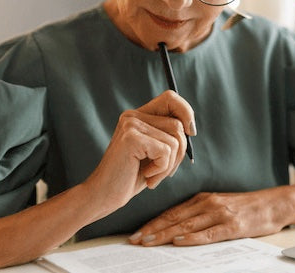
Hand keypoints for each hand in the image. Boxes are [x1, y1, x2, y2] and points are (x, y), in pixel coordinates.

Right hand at [84, 90, 195, 212]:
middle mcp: (132, 115)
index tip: (190, 133)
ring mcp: (131, 125)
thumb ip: (169, 136)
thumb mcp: (154, 153)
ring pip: (175, 140)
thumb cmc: (131, 177)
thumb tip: (191, 128)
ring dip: (169, 165)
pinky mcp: (132, 138)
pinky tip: (146, 176)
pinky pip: (166, 152)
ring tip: (152, 175)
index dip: (186, 112)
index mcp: (138, 115)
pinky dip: (161, 169)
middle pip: (178, 125)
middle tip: (162, 171)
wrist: (103, 195)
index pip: (171, 98)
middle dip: (179, 153)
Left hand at [129, 189, 288, 245]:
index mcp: (202, 199)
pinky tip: (180, 242)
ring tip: (148, 242)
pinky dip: (193, 238)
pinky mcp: (233, 226)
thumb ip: (199, 214)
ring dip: (165, 234)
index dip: (152, 223)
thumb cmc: (246, 208)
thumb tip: (175, 230)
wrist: (274, 204)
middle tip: (134, 240)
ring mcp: (220, 214)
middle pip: (174, 219)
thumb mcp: (219, 205)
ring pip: (187, 226)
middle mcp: (208, 204)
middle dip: (152, 230)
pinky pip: (209, 233)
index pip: (171, 212)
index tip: (136, 234)